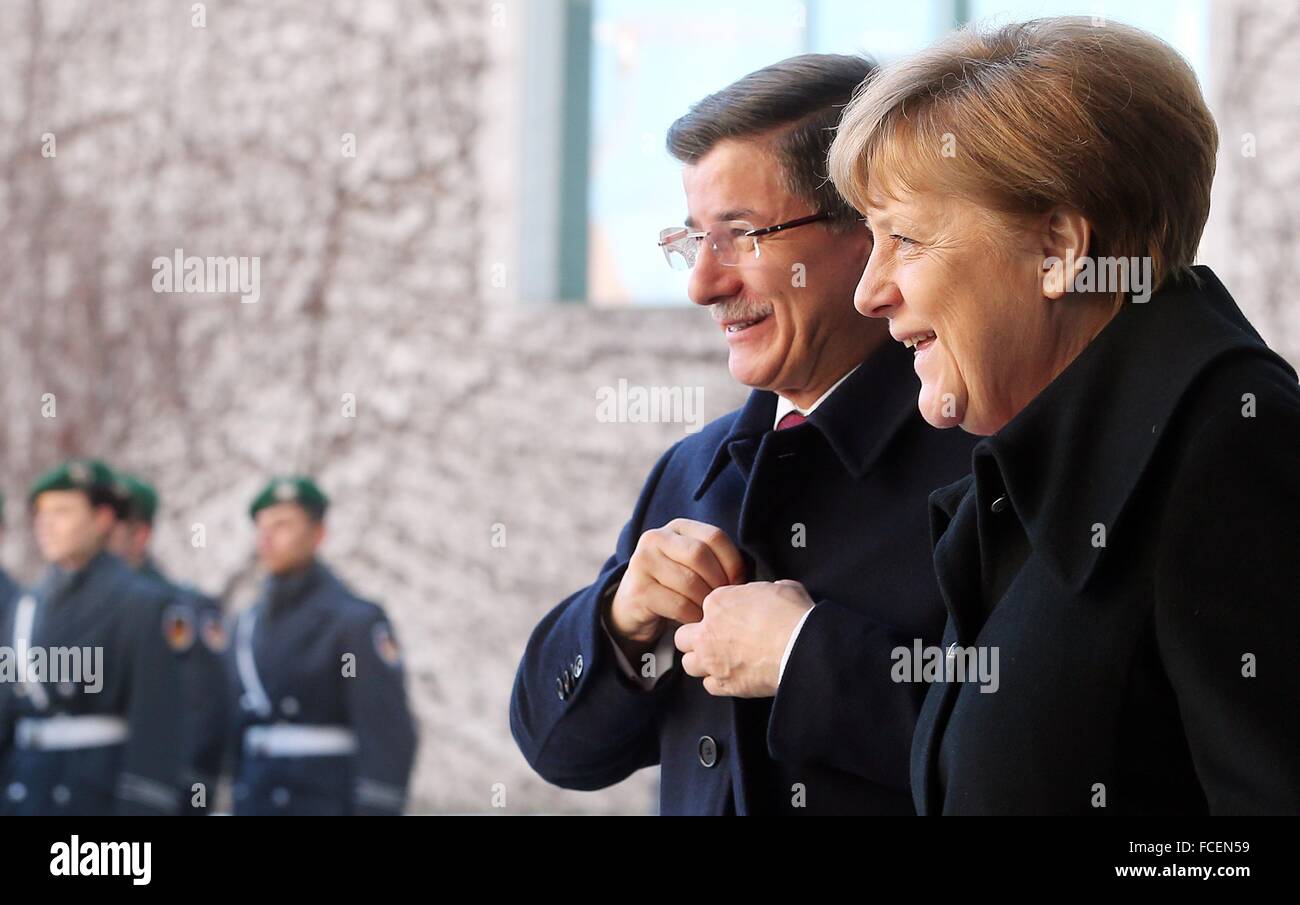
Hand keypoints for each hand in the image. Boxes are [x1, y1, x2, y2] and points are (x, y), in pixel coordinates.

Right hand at [608, 519, 745, 648]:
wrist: (634, 606)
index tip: (738, 583)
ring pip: (690, 582)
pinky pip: (678, 604)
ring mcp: (643, 562)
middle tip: (723, 601)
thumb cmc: (675, 586)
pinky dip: (692, 616)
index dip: (733, 562)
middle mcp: (655, 538)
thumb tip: (747, 580)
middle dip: (718, 582)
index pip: (714, 536)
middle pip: (700, 555)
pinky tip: (694, 620)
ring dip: (706, 603)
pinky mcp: (639, 590)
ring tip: (709, 612)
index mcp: (677, 527)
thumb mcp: (692, 564)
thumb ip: (715, 561)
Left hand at [674, 580, 813, 697]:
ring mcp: (713, 661)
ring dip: (701, 662)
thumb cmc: (792, 616)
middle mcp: (708, 632)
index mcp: (718, 603)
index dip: (720, 613)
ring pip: (689, 664)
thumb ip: (766, 590)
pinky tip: (732, 677)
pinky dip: (718, 683)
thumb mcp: (781, 587)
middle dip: (696, 638)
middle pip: (683, 637)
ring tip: (719, 661)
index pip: (706, 607)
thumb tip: (772, 592)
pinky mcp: (725, 685)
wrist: (802, 648)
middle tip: (714, 640)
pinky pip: (709, 686)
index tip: (732, 618)